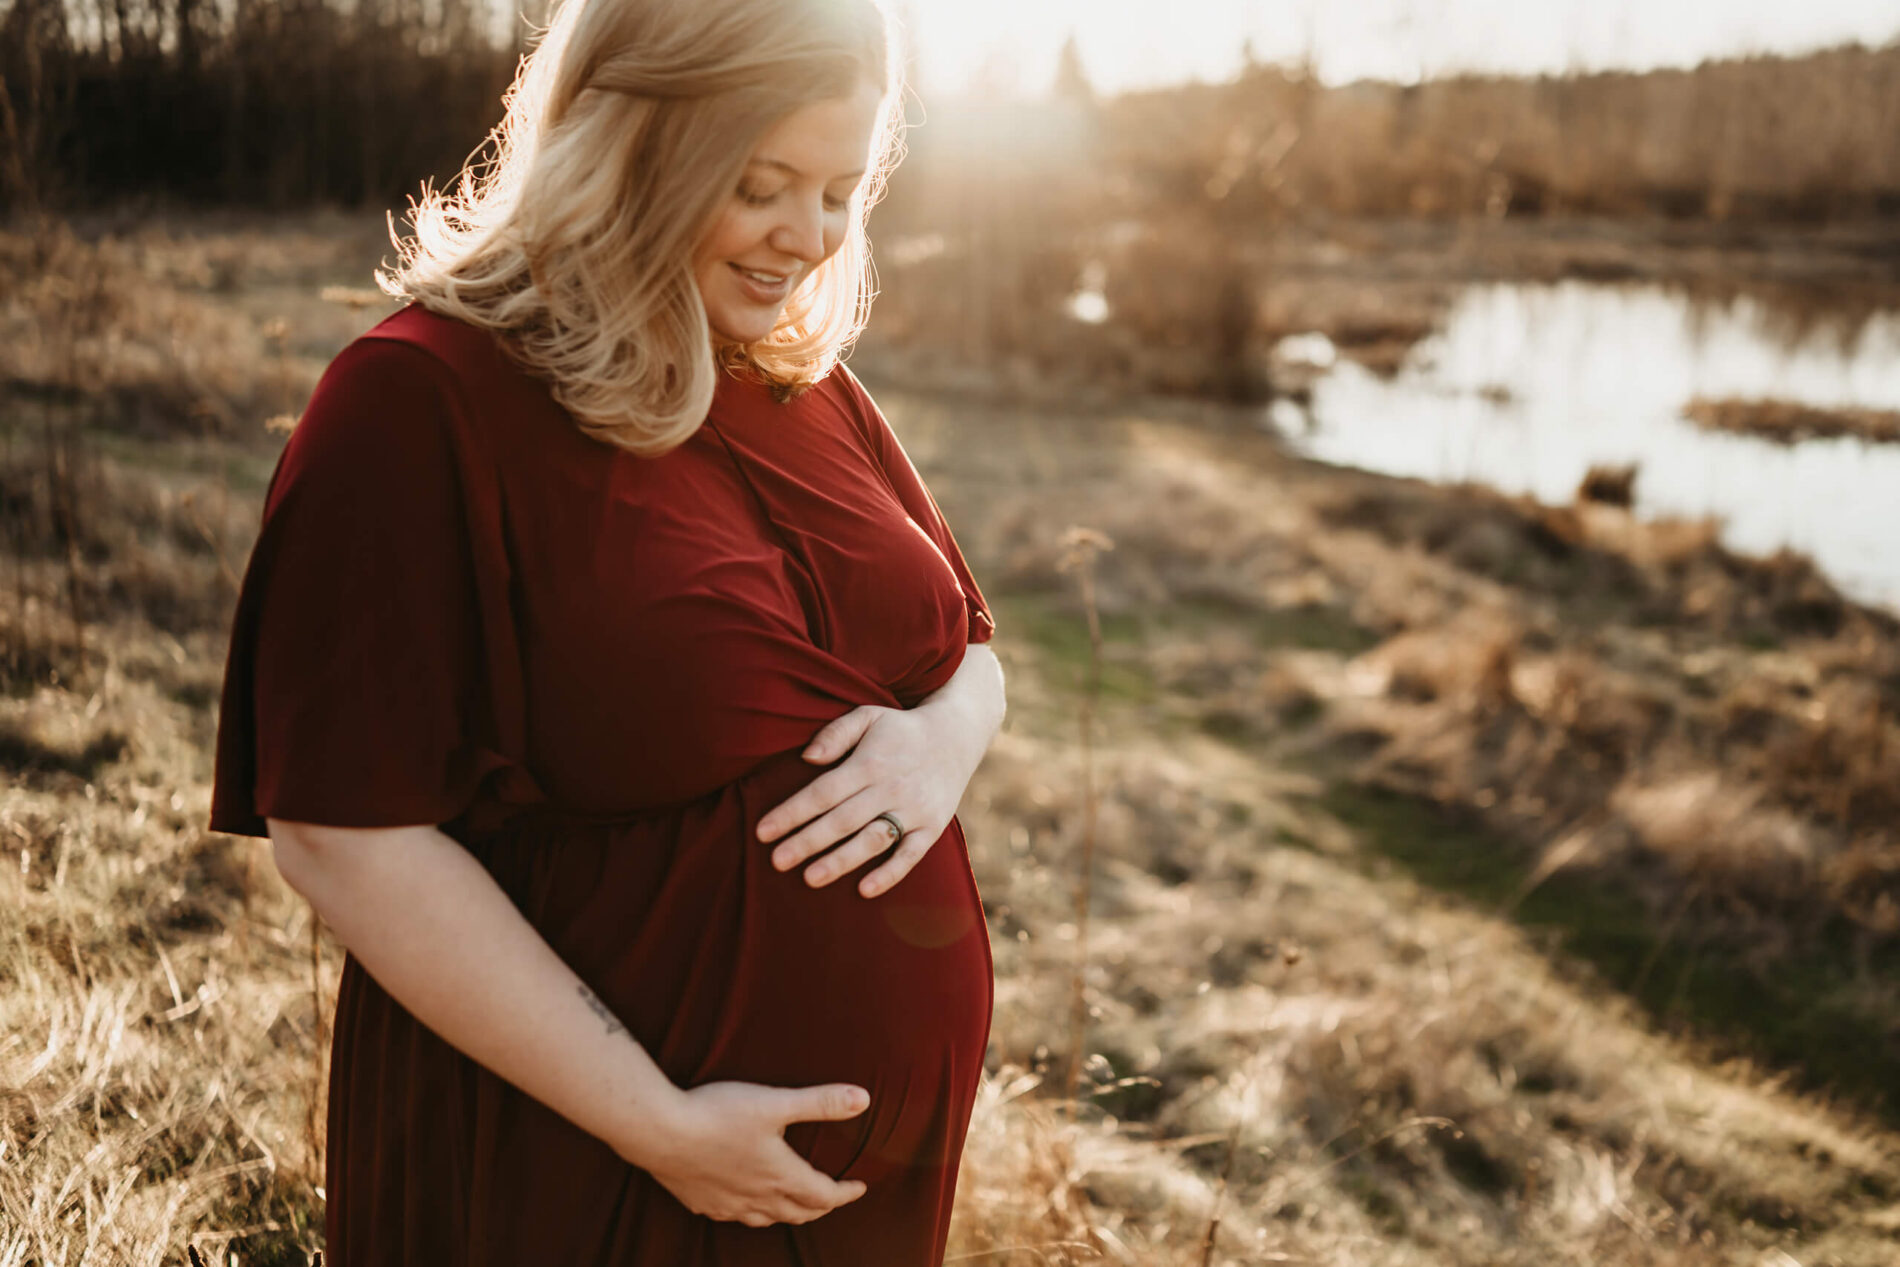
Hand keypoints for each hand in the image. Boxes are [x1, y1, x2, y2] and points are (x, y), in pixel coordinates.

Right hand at [631, 1081, 869, 1226]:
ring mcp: (727, 1204)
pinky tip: (741, 1201)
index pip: (824, 1195)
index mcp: (780, 1175)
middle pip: (798, 1213)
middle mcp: (757, 1197)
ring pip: (765, 1220)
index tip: (860, 1186)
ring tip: (792, 1204)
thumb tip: (863, 1099)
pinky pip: (733, 1216)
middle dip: (820, 1207)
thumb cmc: (719, 1113)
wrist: (660, 1131)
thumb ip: (821, 1102)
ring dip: (786, 1214)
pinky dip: (749, 1212)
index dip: (846, 1193)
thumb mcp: (776, 1102)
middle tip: (831, 1198)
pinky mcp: (700, 1201)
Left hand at [757, 700, 988, 897]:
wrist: (957, 735)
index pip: (823, 792)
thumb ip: (835, 733)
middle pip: (842, 819)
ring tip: (810, 878)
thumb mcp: (868, 716)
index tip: (762, 832)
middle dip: (807, 841)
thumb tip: (807, 758)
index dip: (791, 812)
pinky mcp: (933, 827)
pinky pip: (911, 854)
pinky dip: (890, 873)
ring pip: (873, 840)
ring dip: (841, 860)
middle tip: (776, 861)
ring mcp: (914, 809)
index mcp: (869, 762)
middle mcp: (891, 787)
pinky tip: (864, 890)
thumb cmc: (900, 729)